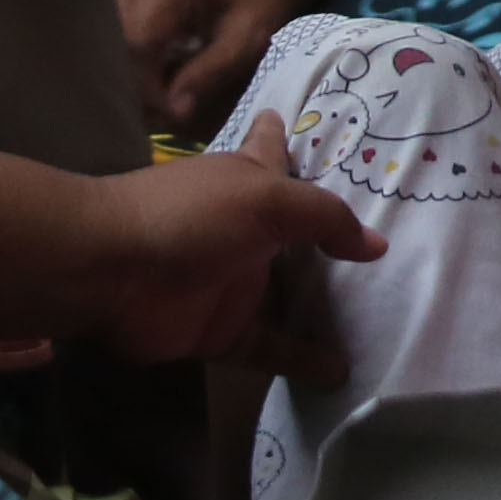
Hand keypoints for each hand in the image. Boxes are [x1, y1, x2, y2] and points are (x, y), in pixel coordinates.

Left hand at [76, 117, 377, 365]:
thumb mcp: (267, 200)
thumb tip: (376, 246)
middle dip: (326, 233)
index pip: (272, 148)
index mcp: (248, 179)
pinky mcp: (220, 331)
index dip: (286, 137)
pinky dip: (302, 359)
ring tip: (381, 312)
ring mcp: (232, 281)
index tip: (308, 128)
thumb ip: (325, 219)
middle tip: (388, 239)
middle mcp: (243, 228)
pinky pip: (269, 348)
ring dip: (324, 304)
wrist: (112, 273)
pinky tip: (339, 371)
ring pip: (286, 294)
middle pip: (291, 229)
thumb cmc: (189, 217)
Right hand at [121, 0, 324, 136]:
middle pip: (116, 45)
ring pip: (110, 42)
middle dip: (136, 85)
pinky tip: (155, 74)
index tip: (172, 114)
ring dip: (130, 74)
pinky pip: (115, 32)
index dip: (148, 88)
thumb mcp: (247, 41)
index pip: (138, 45)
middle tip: (163, 112)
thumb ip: (209, 74)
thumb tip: (174, 114)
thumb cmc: (262, 1)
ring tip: (160, 96)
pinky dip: (130, 59)